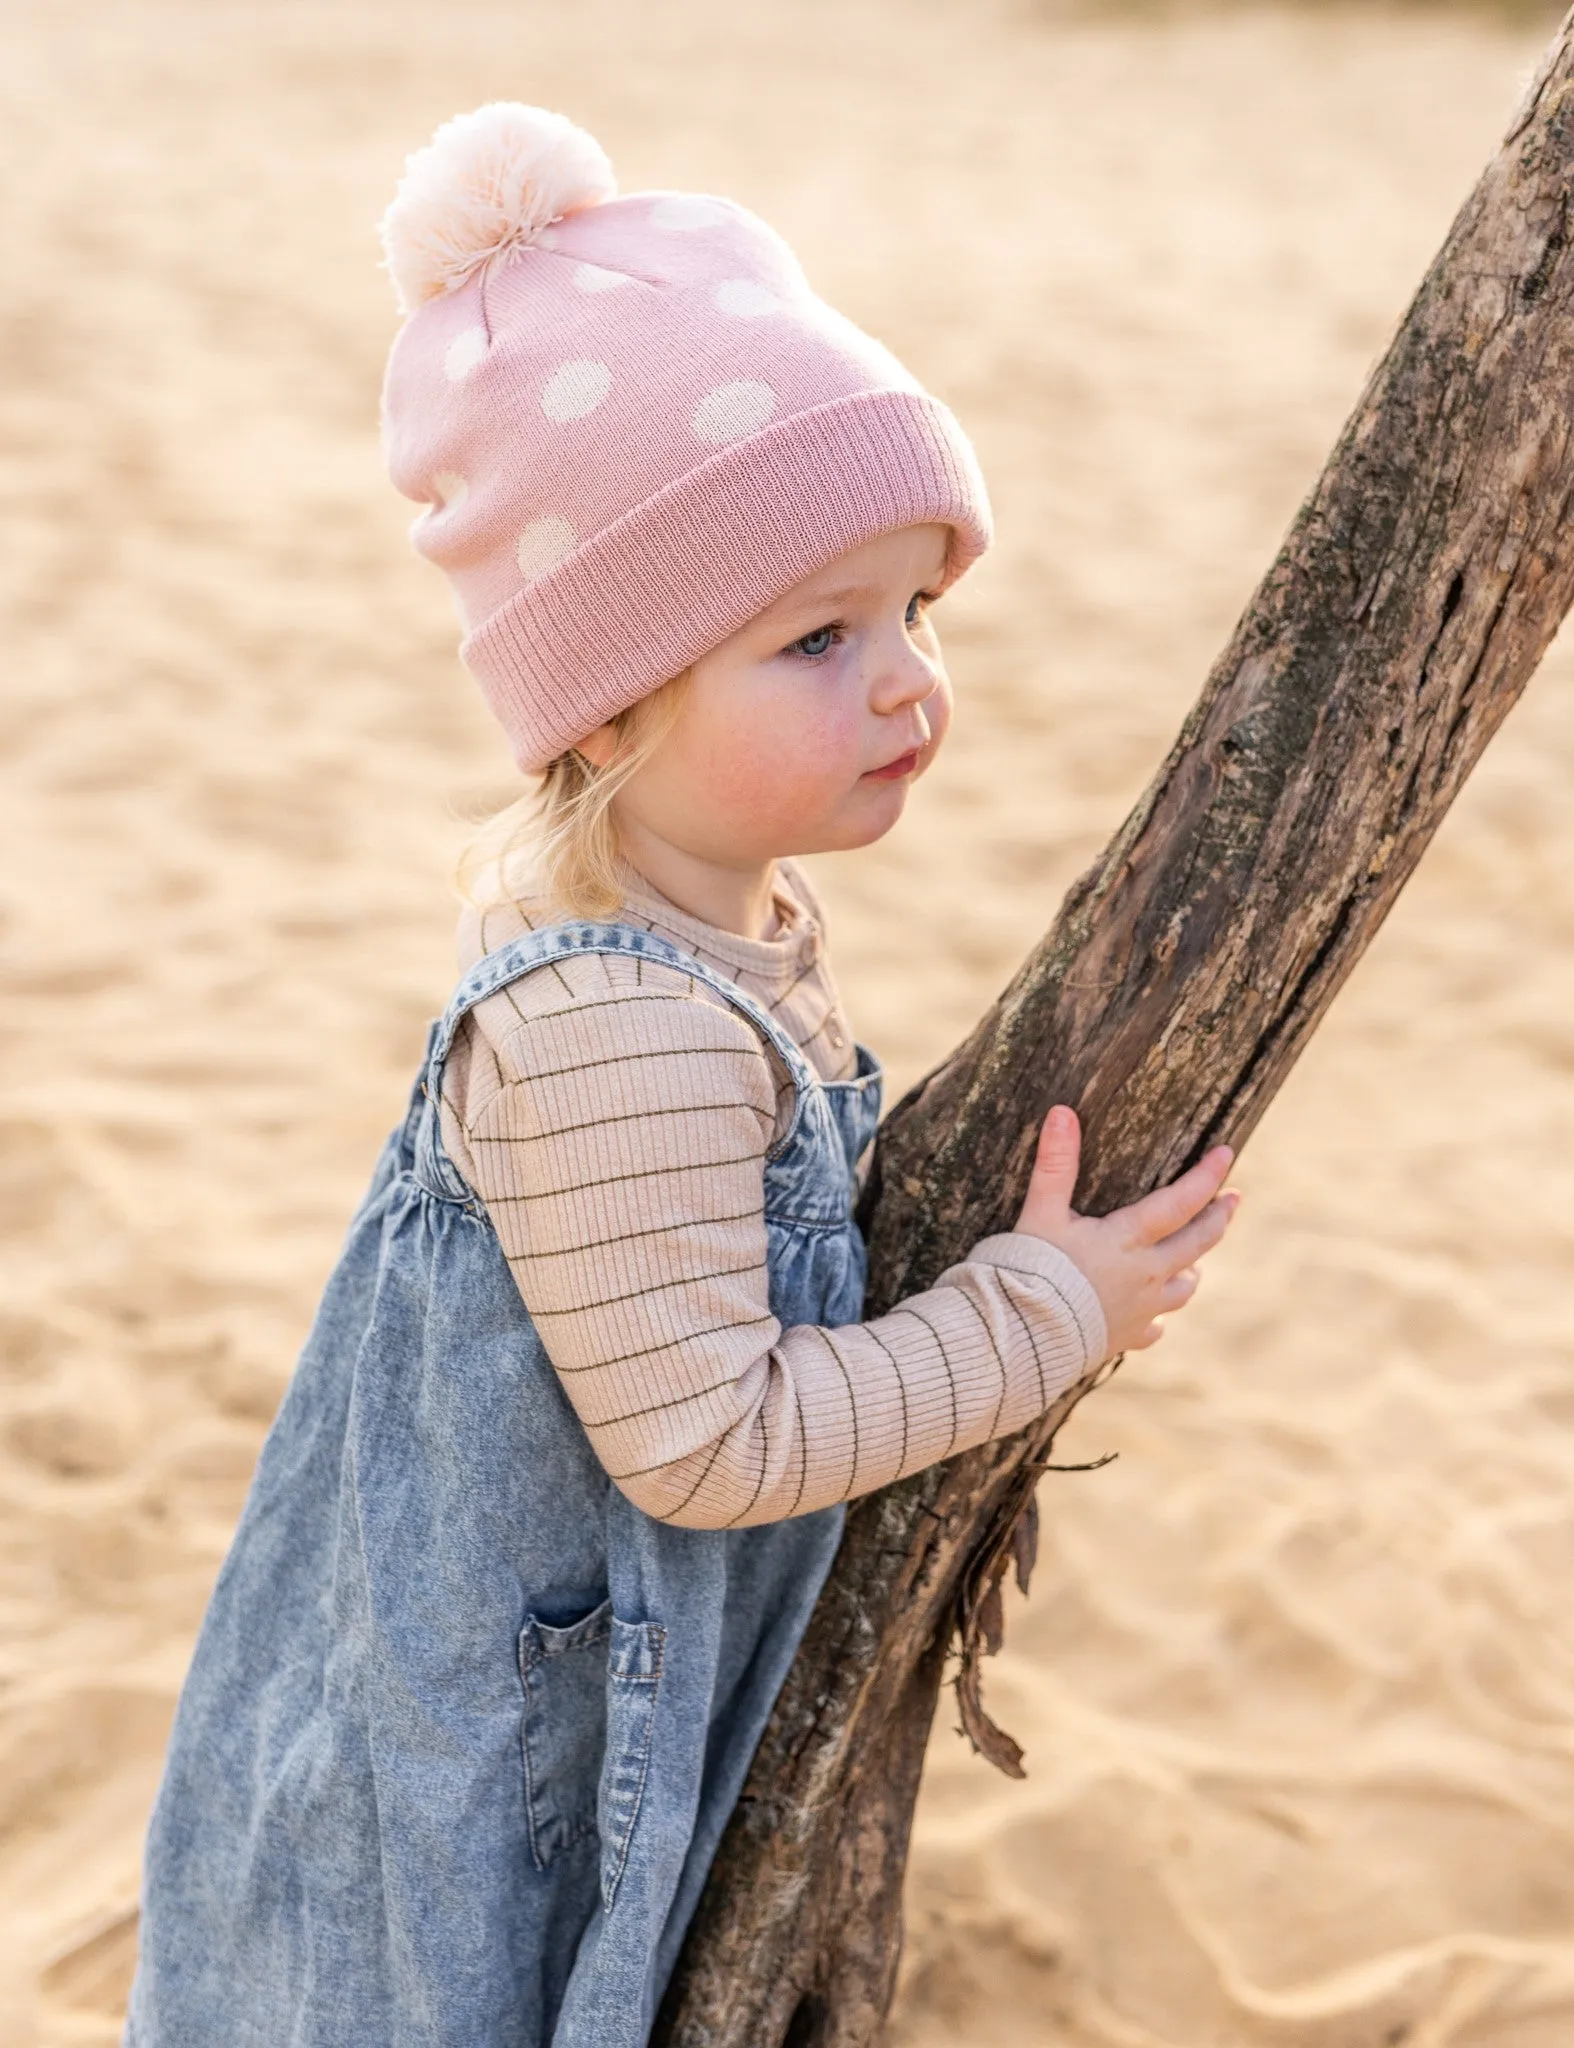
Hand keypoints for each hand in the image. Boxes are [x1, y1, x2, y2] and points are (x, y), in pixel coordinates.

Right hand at [1015, 1105, 1238, 1354]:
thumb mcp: (1041, 1212)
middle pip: (1196, 1244)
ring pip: (1183, 1288)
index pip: (1180, 1202)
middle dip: (1217, 1218)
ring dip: (1191, 1267)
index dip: (1206, 1176)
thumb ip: (1055, 1164)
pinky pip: (1152, 1329)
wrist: (1023, 1337)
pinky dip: (1156, 1318)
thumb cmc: (1031, 1271)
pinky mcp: (1124, 1338)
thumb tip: (1063, 1112)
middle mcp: (1145, 1276)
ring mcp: (1139, 1311)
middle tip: (1233, 1199)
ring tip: (1194, 1259)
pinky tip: (1153, 1318)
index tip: (1226, 1154)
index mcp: (1128, 1240)